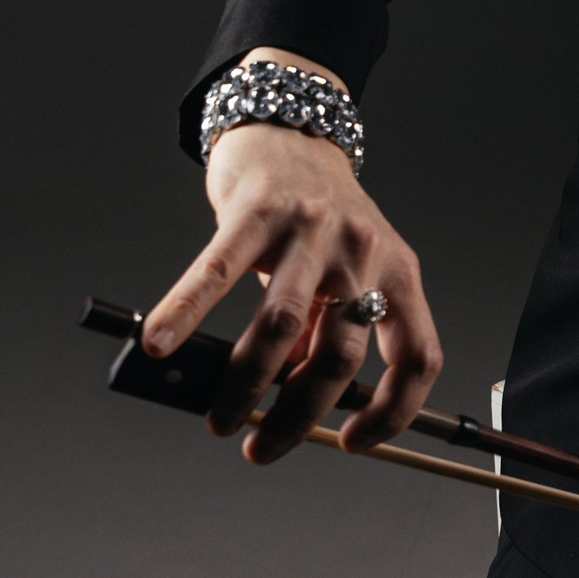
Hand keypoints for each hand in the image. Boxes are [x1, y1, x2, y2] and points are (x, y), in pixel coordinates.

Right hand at [142, 57, 442, 463]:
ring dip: (247, 386)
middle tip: (261, 446)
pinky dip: (186, 312)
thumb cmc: (318, 216)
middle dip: (299, 418)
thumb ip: (330, 327)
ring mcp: (313, 229)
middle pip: (341, 358)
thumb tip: (289, 402)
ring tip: (219, 417)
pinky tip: (160, 341)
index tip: (352, 442)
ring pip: (283, 327)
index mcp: (398, 273)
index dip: (393, 411)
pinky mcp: (259, 209)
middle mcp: (364, 253)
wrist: (291, 131)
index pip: (418, 357)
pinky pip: (219, 272)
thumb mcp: (347, 269)